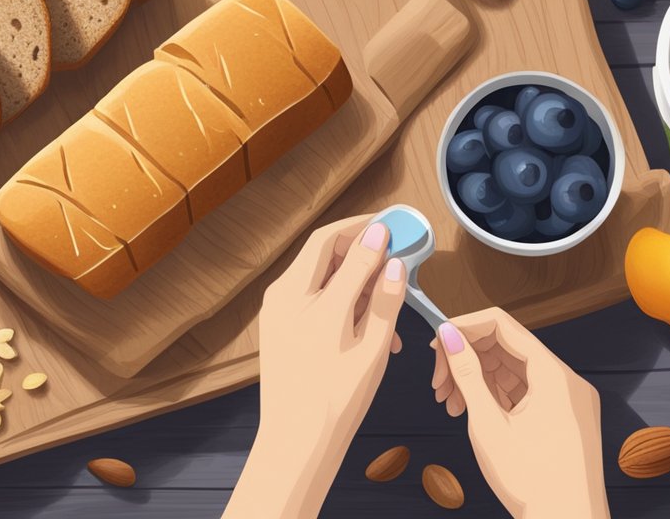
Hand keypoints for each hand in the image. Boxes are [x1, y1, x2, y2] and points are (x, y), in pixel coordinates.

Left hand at [224, 214, 406, 518]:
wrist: (296, 442)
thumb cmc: (334, 401)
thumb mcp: (370, 347)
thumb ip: (383, 298)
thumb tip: (393, 258)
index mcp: (303, 298)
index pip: (333, 240)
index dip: (366, 229)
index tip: (394, 227)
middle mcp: (282, 297)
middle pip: (322, 251)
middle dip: (359, 246)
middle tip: (392, 251)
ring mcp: (275, 311)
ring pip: (317, 274)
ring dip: (352, 276)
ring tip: (387, 300)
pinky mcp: (276, 325)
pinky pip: (309, 297)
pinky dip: (338, 298)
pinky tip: (367, 324)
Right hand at [431, 308, 608, 518]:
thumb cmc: (532, 482)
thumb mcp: (488, 423)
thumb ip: (467, 374)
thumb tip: (449, 334)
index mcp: (554, 376)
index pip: (502, 325)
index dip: (464, 327)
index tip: (435, 343)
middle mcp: (566, 382)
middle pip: (507, 348)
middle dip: (466, 359)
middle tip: (437, 381)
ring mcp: (567, 401)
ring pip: (514, 372)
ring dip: (477, 380)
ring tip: (448, 403)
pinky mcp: (564, 419)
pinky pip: (526, 393)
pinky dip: (496, 397)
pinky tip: (469, 410)